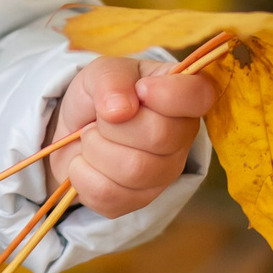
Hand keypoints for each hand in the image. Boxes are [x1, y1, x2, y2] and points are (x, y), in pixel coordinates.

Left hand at [45, 54, 213, 218]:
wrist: (73, 129)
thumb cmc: (101, 95)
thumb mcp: (102, 71)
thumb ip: (112, 80)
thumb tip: (119, 110)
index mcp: (182, 97)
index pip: (198, 96)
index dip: (169, 94)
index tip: (140, 88)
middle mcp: (182, 138)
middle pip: (159, 136)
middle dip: (113, 124)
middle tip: (100, 118)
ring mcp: (164, 174)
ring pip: (133, 170)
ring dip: (95, 148)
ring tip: (91, 137)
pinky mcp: (137, 200)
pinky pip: (108, 195)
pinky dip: (82, 173)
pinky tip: (85, 161)